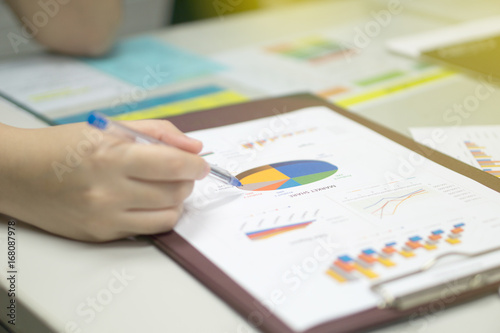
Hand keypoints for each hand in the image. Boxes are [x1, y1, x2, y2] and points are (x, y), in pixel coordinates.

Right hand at [0, 120, 208, 241]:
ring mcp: (105, 217)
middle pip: (175, 193)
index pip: (173, 165)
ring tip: (165, 188)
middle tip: (181, 173)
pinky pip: (147, 230)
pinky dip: (156, 215)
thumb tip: (194, 148)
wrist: (16, 174)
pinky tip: (146, 202)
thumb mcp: (109, 127)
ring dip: (176, 201)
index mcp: (111, 155)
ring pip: (167, 217)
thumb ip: (157, 132)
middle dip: (187, 181)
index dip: (196, 165)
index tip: (201, 164)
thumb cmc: (62, 146)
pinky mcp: (101, 235)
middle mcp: (109, 190)